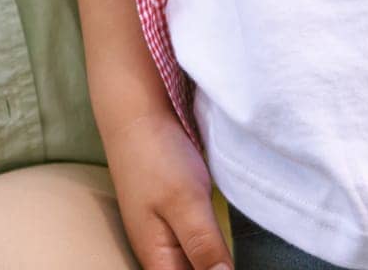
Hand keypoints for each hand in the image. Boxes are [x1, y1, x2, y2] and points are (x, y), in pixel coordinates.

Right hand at [101, 108, 230, 269]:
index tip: (228, 263)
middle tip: (230, 253)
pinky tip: (220, 236)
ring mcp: (164, 232)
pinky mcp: (173, 213)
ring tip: (229, 250)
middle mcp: (159, 252)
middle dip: (213, 267)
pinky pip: (192, 243)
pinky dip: (208, 245)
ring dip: (210, 260)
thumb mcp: (187, 203)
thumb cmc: (156, 156)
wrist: (136, 113)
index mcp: (158, 259)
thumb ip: (204, 247)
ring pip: (191, 262)